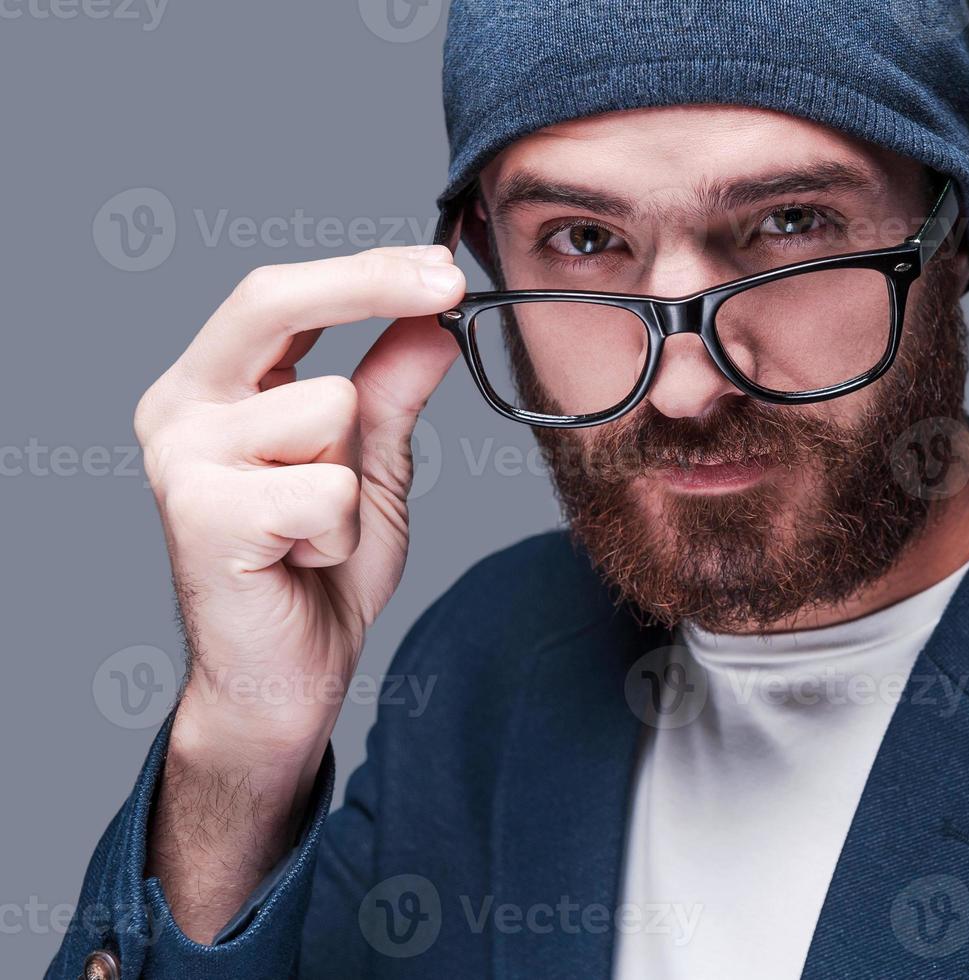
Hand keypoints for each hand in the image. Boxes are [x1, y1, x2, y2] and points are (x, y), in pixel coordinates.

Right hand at [133, 245, 463, 937]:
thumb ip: (391, 393)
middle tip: (447, 284)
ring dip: (353, 478)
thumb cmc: (320, 572)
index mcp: (214, 387)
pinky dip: (340, 532)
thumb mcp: (369, 466)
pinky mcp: (199, 516)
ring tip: (319, 527)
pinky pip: (325, 487)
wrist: (288, 677)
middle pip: (272, 299)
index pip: (284, 296)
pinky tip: (302, 560)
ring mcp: (180, 459)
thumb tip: (434, 323)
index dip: (366, 270)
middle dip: (369, 283)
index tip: (446, 266)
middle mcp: (180, 409)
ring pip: (327, 406)